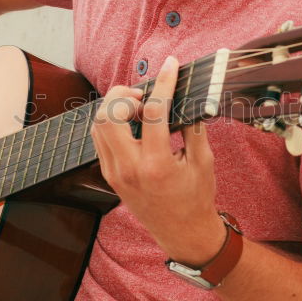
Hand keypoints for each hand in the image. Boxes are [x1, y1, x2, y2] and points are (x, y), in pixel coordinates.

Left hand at [90, 56, 226, 264]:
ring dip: (115, 108)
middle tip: (143, 94)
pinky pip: (100, 140)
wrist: (182, 233)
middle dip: (123, 94)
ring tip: (140, 108)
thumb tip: (188, 97)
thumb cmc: (197, 199)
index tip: (171, 67)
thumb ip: (194, 127)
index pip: (154, 111)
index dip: (164, 83)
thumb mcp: (203, 161)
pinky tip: (133, 123)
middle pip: (108, 115)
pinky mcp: (110, 176)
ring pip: (98, 126)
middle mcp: (129, 169)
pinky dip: (112, 123)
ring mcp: (115, 173)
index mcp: (156, 165)